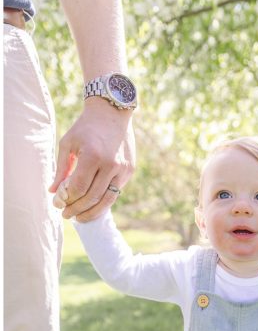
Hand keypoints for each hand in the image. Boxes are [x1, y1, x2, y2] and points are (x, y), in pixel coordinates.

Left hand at [49, 97, 135, 221]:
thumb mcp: (68, 144)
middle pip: (92, 197)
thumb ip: (61, 169)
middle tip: (66, 215)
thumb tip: (54, 192)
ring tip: (80, 218)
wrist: (112, 113)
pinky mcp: (129, 171)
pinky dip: (103, 202)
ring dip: (92, 212)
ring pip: (107, 200)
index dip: (66, 199)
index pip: (78, 187)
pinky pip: (115, 192)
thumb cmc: (86, 128)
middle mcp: (111, 164)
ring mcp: (122, 169)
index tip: (58, 204)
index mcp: (93, 156)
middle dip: (77, 209)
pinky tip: (92, 205)